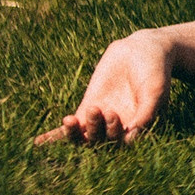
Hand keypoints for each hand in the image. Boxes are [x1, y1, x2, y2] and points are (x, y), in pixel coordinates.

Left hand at [34, 31, 171, 145]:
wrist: (142, 50)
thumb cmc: (155, 72)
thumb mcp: (155, 91)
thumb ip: (146, 113)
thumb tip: (131, 137)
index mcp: (137, 128)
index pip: (121, 145)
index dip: (113, 136)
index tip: (113, 114)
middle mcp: (118, 128)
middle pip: (100, 144)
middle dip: (97, 131)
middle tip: (101, 110)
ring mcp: (100, 119)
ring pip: (83, 138)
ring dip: (74, 134)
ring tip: (70, 120)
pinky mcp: (87, 107)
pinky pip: (70, 127)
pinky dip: (55, 136)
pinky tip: (38, 143)